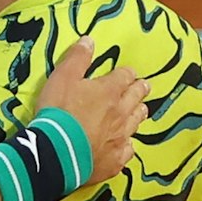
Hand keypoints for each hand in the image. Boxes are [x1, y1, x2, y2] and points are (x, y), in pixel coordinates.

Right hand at [35, 36, 151, 182]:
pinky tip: (126, 145)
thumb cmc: (59, 112)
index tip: (128, 73)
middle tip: (144, 87)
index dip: (126, 74)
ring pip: (135, 123)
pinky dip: (127, 145)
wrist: (58, 151)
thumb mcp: (62, 78)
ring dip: (138, 114)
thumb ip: (77, 59)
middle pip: (136, 99)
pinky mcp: (114, 160)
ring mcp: (119, 138)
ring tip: (141, 110)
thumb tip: (89, 40)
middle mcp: (120, 113)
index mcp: (109, 91)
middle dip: (139, 90)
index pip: (124, 77)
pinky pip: (127, 151)